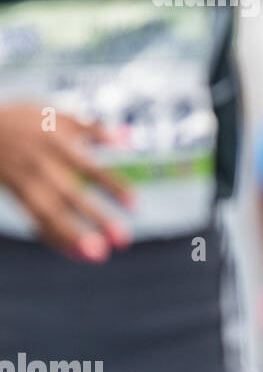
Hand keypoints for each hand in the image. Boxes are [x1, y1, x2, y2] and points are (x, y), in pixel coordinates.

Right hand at [0, 104, 132, 258]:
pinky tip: (76, 253)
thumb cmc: (24, 121)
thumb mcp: (57, 116)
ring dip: (74, 235)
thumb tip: (129, 139)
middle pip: (72, 197)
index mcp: (57, 145)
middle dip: (97, 218)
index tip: (136, 206)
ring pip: (50, 214)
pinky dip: (55, 238)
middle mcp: (42, 167)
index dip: (114, 187)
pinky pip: (35, 222)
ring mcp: (27, 185)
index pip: (92, 169)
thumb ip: (94, 129)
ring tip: (97, 255)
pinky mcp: (16, 198)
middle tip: (123, 239)